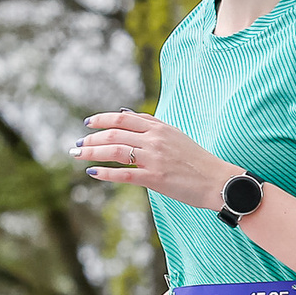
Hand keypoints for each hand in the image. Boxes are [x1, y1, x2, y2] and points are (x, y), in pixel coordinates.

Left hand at [72, 109, 231, 211]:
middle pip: (114, 133)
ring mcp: (154, 158)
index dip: (102, 119)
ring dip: (92, 152)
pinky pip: (124, 174)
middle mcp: (155, 139)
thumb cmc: (197, 161)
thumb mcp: (175, 135)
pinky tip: (93, 173)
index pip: (123, 118)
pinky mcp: (155, 177)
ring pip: (115, 150)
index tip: (88, 123)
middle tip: (77, 144)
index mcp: (159, 128)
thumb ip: (151, 125)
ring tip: (78, 155)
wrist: (218, 181)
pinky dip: (106, 173)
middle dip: (91, 138)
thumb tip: (125, 113)